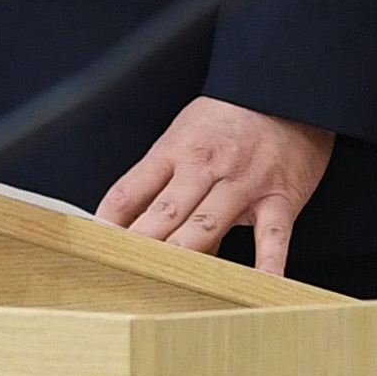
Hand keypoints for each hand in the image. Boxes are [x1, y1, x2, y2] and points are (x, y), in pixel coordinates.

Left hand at [96, 96, 332, 275]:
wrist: (283, 91)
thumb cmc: (227, 119)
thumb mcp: (183, 137)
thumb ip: (160, 183)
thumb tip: (131, 226)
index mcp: (174, 152)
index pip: (130, 191)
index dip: (109, 222)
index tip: (94, 248)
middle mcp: (205, 168)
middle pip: (165, 213)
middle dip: (141, 245)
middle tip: (121, 274)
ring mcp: (242, 185)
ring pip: (207, 225)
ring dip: (185, 255)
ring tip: (168, 283)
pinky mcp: (279, 199)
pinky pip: (271, 235)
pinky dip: (267, 262)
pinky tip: (260, 285)